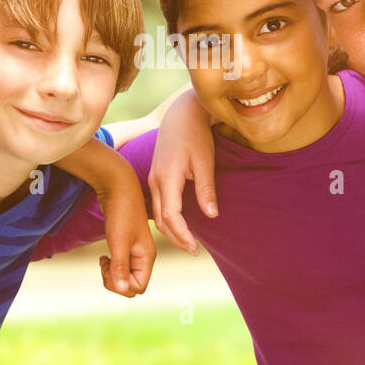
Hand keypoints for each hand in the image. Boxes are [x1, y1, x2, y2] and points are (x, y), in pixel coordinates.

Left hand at [94, 179, 155, 297]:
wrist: (118, 188)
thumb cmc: (121, 213)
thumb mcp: (119, 241)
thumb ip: (120, 267)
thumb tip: (121, 289)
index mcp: (147, 258)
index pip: (138, 287)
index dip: (121, 285)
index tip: (109, 269)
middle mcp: (143, 257)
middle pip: (131, 285)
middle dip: (115, 282)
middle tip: (104, 265)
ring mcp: (134, 252)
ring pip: (124, 276)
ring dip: (111, 274)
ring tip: (104, 261)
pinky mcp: (125, 245)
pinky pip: (120, 266)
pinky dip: (110, 266)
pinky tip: (104, 257)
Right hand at [147, 91, 216, 253]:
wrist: (181, 114)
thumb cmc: (196, 134)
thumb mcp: (205, 161)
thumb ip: (206, 189)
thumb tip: (211, 215)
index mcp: (167, 177)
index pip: (170, 215)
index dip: (182, 234)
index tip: (195, 247)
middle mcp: (155, 180)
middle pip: (160, 219)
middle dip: (176, 237)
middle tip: (194, 250)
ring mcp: (153, 179)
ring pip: (156, 213)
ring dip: (171, 230)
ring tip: (188, 241)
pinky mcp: (155, 176)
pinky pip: (156, 204)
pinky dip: (167, 218)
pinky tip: (180, 224)